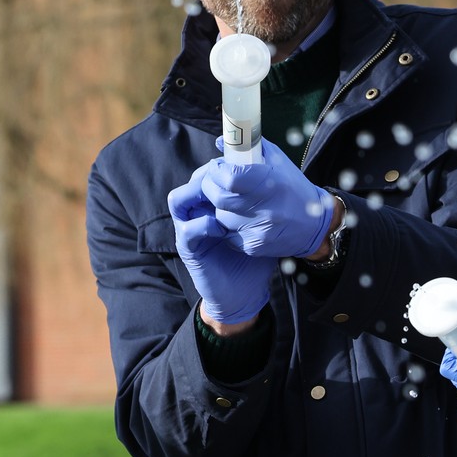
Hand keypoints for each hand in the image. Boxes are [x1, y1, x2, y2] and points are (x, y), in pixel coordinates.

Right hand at [169, 167, 275, 327]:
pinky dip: (202, 224)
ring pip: (178, 198)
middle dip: (211, 175)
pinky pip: (187, 228)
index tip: (241, 163)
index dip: (221, 163)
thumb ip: (264, 202)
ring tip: (222, 200)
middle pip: (194, 179)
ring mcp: (189, 228)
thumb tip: (278, 176)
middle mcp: (198, 212)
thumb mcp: (263, 225)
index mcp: (214, 203)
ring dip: (198, 195)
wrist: (246, 293)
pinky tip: (222, 229)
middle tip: (231, 178)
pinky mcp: (188, 248)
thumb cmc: (255, 257)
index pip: (210, 171)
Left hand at [201, 139, 337, 259]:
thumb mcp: (277, 161)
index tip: (217, 167)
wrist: (313, 225)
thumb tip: (220, 141)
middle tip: (215, 182)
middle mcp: (264, 208)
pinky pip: (228, 234)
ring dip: (220, 207)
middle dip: (211, 187)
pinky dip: (230, 226)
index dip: (217, 171)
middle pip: (219, 197)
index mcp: (269, 183)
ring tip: (233, 200)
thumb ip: (249, 148)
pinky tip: (242, 218)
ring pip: (220, 217)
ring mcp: (258, 230)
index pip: (229, 177)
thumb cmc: (293, 188)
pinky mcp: (254, 246)